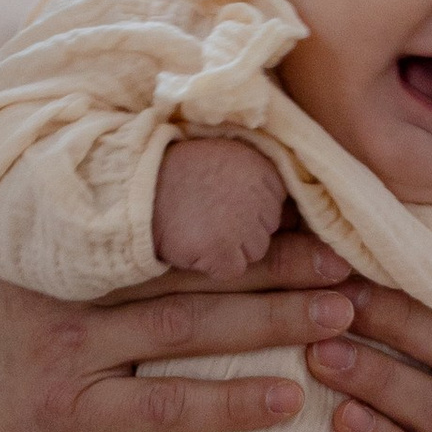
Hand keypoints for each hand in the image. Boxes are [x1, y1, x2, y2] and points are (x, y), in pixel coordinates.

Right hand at [0, 235, 354, 431]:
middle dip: (281, 260)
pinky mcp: (74, 418)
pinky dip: (229, 405)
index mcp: (72, 253)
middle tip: (354, 254)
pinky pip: (165, 408)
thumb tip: (171, 237)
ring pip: (193, 330)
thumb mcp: (24, 279)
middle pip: (197, 269)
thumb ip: (92, 262)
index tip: (310, 208)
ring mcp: (76, 354)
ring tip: (343, 314)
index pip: (174, 224)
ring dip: (274, 320)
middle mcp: (79, 295)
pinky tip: (287, 402)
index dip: (247, 216)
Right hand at [150, 134, 289, 283]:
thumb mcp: (225, 161)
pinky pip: (232, 271)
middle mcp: (261, 195)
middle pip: (267, 233)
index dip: (249, 212)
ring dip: (228, 249)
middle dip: (241, 232)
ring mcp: (244, 225)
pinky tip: (192, 243)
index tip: (222, 203)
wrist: (137, 187)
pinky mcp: (224, 251)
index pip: (278, 208)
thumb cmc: (177, 175)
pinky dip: (212, 264)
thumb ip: (258, 183)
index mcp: (265, 169)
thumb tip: (294, 218)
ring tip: (198, 226)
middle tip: (207, 215)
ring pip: (253, 255)